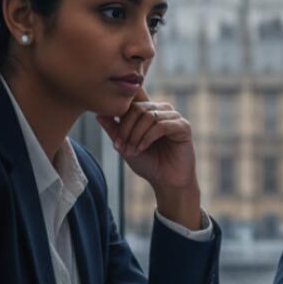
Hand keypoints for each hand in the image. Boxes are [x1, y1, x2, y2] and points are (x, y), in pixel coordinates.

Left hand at [98, 90, 201, 228]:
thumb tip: (99, 114)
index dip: (120, 113)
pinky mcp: (183, 127)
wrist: (166, 181)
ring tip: (132, 151)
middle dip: (126, 128)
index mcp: (149, 111)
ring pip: (148, 116)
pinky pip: (161, 125)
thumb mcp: (125, 146)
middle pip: (138, 108)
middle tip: (120, 146)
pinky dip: (147, 138)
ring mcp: (174, 117)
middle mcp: (162, 110)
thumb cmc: (148, 163)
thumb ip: (114, 130)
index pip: (132, 101)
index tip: (114, 137)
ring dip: (136, 135)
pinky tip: (142, 149)